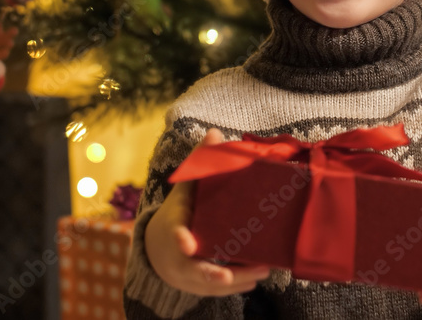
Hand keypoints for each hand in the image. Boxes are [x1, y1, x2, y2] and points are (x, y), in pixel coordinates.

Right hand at [145, 128, 271, 295]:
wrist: (158, 248)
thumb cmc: (180, 213)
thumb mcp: (186, 188)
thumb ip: (200, 163)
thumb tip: (214, 132)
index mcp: (175, 227)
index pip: (175, 233)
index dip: (180, 239)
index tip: (188, 244)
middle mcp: (179, 254)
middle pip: (193, 268)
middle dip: (211, 274)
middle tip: (229, 274)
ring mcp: (188, 273)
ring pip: (210, 283)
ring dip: (235, 280)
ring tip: (262, 271)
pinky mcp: (199, 286)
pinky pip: (218, 290)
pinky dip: (237, 286)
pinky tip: (257, 278)